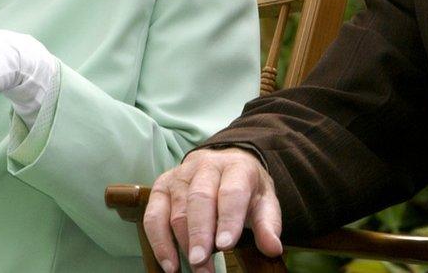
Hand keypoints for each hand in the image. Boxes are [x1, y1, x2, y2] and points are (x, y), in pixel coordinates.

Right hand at [144, 147, 282, 272]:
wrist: (226, 165)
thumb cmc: (246, 188)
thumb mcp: (264, 202)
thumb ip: (268, 224)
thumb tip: (273, 248)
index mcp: (236, 166)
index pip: (231, 192)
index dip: (228, 218)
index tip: (226, 245)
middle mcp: (205, 165)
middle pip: (200, 199)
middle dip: (200, 233)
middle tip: (202, 262)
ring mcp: (180, 175)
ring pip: (177, 209)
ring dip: (183, 243)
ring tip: (195, 268)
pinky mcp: (161, 186)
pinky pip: (153, 215)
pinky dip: (159, 241)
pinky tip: (170, 264)